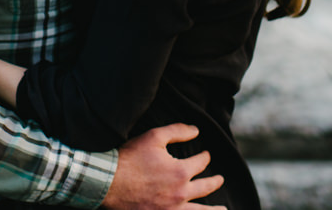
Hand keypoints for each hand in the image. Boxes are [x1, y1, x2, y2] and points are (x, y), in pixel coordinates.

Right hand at [100, 124, 224, 209]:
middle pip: (205, 188)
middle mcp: (181, 193)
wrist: (108, 182)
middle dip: (214, 182)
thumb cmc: (130, 158)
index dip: (205, 156)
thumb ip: (178, 131)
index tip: (206, 154)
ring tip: (223, 209)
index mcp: (181, 172)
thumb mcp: (154, 136)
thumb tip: (196, 130)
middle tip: (220, 179)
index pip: (201, 163)